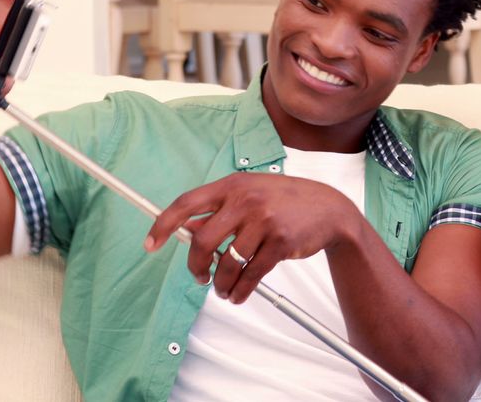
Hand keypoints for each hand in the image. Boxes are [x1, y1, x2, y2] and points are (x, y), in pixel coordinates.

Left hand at [145, 172, 361, 302]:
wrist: (330, 209)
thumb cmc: (286, 202)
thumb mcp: (253, 193)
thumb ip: (223, 209)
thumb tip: (187, 231)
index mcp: (233, 185)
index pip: (187, 204)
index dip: (163, 225)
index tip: (151, 244)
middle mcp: (246, 200)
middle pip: (202, 241)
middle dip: (196, 267)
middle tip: (199, 277)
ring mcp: (264, 221)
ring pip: (227, 263)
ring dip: (221, 284)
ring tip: (224, 290)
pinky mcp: (280, 242)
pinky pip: (251, 275)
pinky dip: (241, 291)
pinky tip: (239, 295)